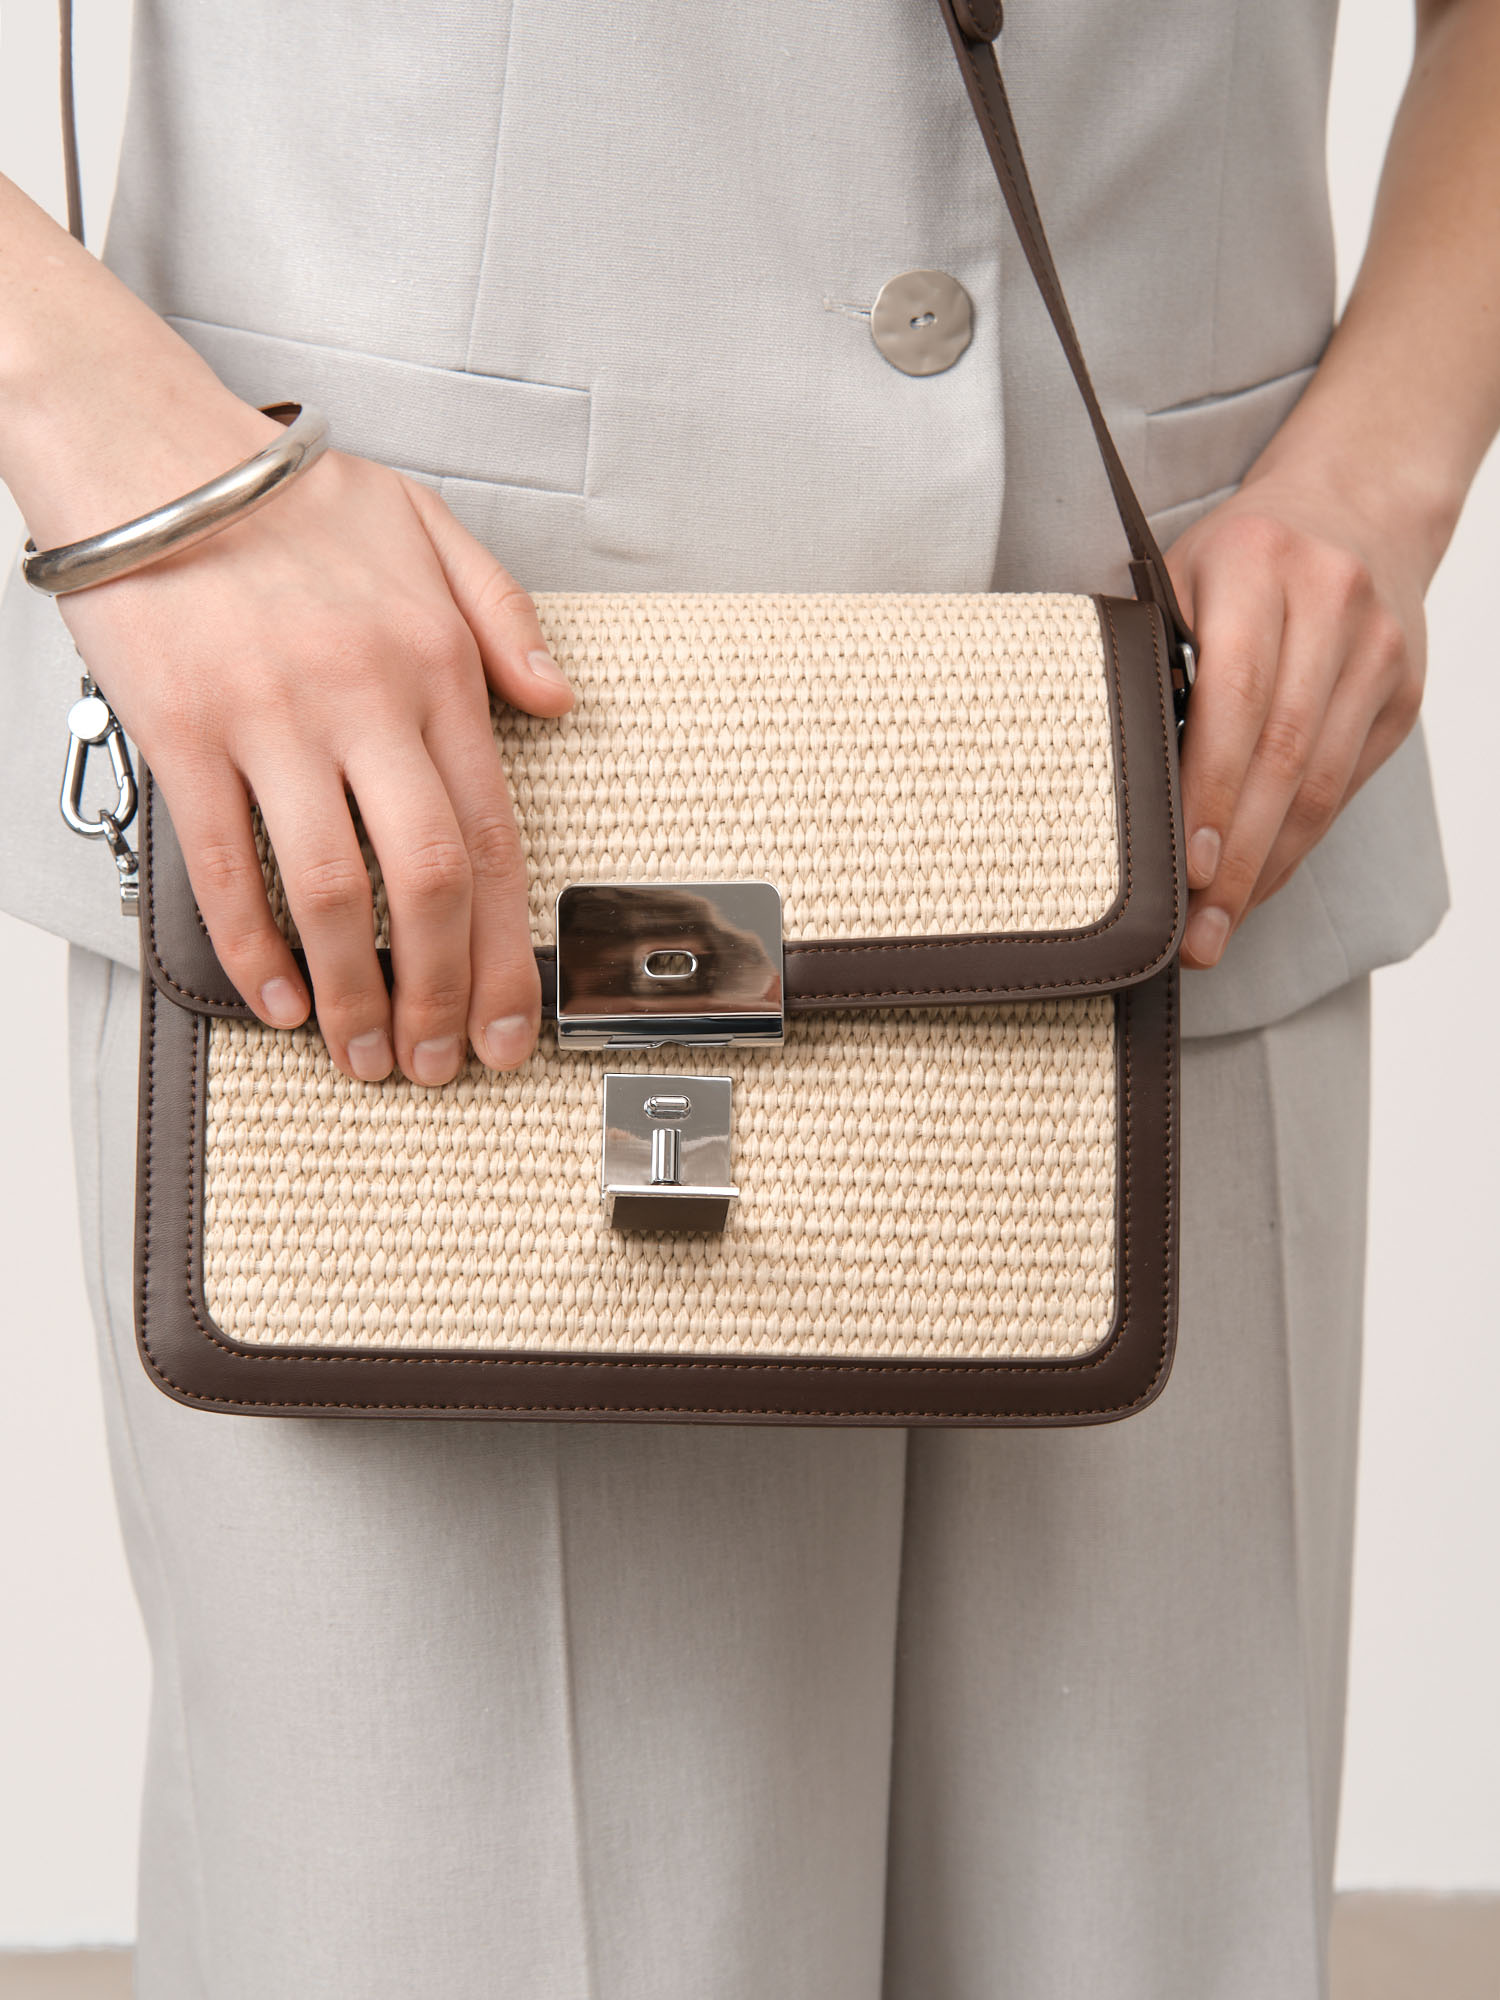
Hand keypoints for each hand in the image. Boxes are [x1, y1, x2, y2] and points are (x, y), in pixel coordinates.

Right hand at [55, 406, 571, 1085]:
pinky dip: (255, 947)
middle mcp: (365, 701)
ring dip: (354, 991)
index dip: (508, 947)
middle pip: (427, 880)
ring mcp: (273, 722)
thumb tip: (558, 701)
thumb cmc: (285, 495)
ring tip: (365, 1051)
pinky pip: (226, 866)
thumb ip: (504, 617)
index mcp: (434, 666)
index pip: (491, 835)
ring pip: (332, 890)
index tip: (514, 1018)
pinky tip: (279, 998)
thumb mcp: (428, 527)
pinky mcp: (187, 735)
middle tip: (443, 1061)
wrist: (150, 451)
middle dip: (445, 991)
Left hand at [1165, 469, 1426, 968]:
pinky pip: (1345, 785)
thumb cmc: (1240, 553)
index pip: (1235, 697)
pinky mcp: (1401, 691)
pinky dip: (1297, 843)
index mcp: (1256, 564)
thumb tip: (1107, 772)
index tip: (1185, 867)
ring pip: (1322, 782)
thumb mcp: (1180, 572)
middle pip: (1283, 754)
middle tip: (1195, 934)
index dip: (1210, 790)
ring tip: (1219, 930)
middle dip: (1237, 857)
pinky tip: (1259, 884)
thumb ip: (1150, 652)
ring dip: (1269, 868)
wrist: (1358, 502)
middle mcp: (1329, 602)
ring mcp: (1376, 649)